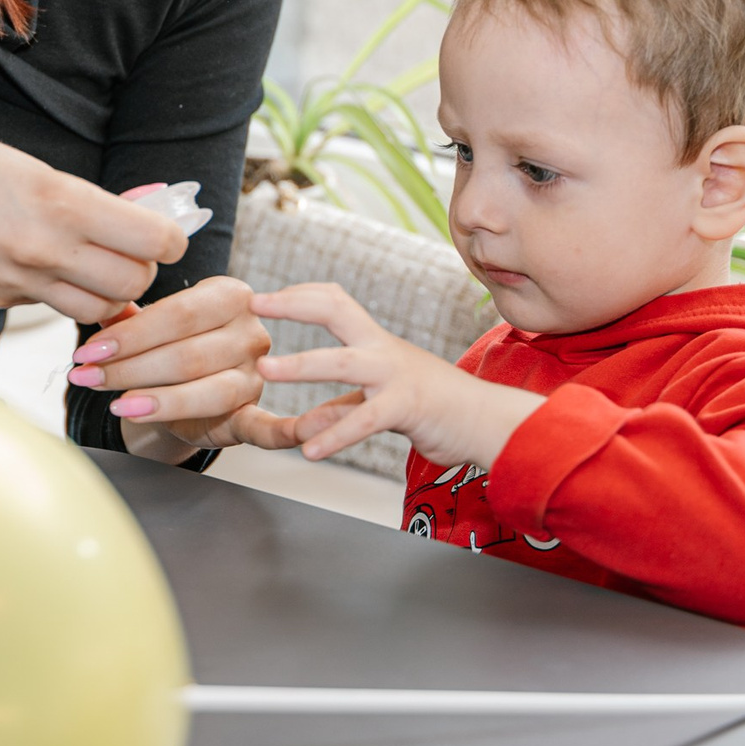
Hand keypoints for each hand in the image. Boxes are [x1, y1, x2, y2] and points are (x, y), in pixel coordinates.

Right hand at [0, 118, 190, 322]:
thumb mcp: (25, 164)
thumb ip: (82, 197)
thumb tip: (138, 210)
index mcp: (58, 201)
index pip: (152, 239)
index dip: (168, 235)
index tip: (163, 228)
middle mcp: (41, 249)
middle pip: (132, 284)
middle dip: (140, 268)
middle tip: (127, 248)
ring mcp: (13, 282)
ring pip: (93, 309)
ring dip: (103, 291)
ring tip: (88, 264)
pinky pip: (43, 306)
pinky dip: (53, 292)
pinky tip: (31, 262)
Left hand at [66, 278, 299, 462]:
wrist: (196, 382)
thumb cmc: (173, 345)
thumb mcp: (153, 325)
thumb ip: (127, 318)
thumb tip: (97, 308)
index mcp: (229, 295)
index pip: (176, 314)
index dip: (128, 336)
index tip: (88, 352)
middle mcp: (251, 331)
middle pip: (185, 354)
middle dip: (128, 369)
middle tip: (87, 378)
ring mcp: (257, 373)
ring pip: (205, 388)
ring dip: (155, 400)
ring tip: (117, 406)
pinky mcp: (256, 409)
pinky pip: (264, 425)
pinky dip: (268, 432)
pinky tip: (235, 432)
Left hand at [253, 283, 544, 467]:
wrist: (487, 423)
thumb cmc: (435, 409)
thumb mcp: (381, 405)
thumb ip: (342, 410)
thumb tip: (304, 425)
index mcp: (376, 343)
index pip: (334, 301)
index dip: (299, 294)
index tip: (265, 296)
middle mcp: (383, 350)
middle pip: (336, 310)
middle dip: (294, 303)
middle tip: (257, 304)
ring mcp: (395, 376)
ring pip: (343, 362)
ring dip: (301, 364)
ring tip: (265, 371)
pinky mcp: (407, 407)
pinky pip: (365, 420)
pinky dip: (335, 435)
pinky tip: (309, 451)